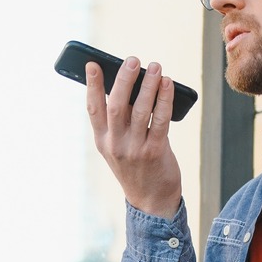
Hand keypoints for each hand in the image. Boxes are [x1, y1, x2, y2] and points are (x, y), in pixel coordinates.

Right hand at [87, 57, 182, 217]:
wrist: (151, 201)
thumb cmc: (137, 167)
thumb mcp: (119, 148)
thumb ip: (121, 123)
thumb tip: (135, 85)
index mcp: (102, 141)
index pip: (93, 109)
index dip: (92, 85)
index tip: (93, 64)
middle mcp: (115, 144)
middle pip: (117, 106)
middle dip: (124, 80)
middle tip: (133, 60)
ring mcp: (135, 149)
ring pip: (140, 110)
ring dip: (149, 85)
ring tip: (156, 67)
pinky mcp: (155, 152)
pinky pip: (161, 121)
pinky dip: (165, 100)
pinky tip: (168, 85)